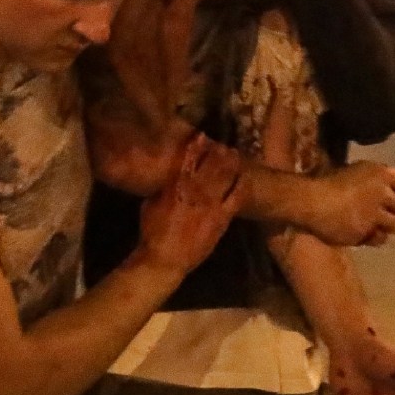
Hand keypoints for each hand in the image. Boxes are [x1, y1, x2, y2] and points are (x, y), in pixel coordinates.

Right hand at [136, 136, 243, 274]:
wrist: (166, 259)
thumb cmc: (153, 232)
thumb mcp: (150, 204)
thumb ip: (162, 188)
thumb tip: (169, 177)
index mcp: (176, 186)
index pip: (189, 159)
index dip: (197, 145)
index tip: (203, 135)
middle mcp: (196, 191)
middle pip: (212, 164)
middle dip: (218, 152)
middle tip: (223, 145)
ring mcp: (211, 204)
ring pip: (226, 176)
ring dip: (231, 163)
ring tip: (234, 154)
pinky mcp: (222, 218)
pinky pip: (236, 198)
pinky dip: (241, 185)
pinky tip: (244, 177)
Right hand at [298, 161, 394, 246]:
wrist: (310, 201)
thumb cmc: (325, 180)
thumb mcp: (352, 170)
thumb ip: (371, 178)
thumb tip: (381, 184)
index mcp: (381, 174)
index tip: (394, 194)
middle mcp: (383, 194)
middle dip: (394, 209)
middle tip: (382, 211)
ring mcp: (376, 215)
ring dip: (387, 224)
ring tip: (375, 224)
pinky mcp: (367, 233)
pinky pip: (380, 238)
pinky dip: (375, 237)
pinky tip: (366, 233)